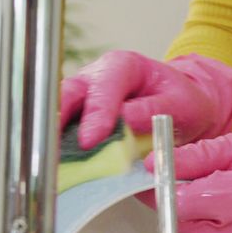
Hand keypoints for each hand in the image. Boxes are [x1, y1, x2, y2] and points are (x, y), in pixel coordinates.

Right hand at [59, 50, 231, 148]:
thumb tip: (125, 119)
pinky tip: (56, 166)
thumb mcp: (181, 104)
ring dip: (53, 136)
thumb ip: (154, 110)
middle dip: (59, 119)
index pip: (104, 86)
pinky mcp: (77, 120)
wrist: (177, 108)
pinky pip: (62, 131)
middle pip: (68, 92)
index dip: (96, 113)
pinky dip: (58, 148)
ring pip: (58, 111)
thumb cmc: (180, 102)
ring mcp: (82, 98)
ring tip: (50, 159)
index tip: (90, 140)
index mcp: (123, 66)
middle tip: (56, 148)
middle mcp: (96, 77)